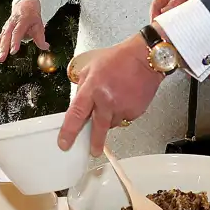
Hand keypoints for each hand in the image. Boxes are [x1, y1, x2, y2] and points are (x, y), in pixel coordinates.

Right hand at [0, 0, 48, 61]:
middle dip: (3, 48)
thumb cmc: (31, 15)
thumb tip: (45, 47)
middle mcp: (12, 23)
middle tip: (2, 58)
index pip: (17, 32)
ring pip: (1, 37)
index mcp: (22, 20)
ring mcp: (7, 26)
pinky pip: (0, 38)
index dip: (14, 42)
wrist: (26, 5)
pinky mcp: (4, 29)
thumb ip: (41, 38)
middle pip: (6, 36)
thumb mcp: (39, 25)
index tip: (13, 51)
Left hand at [58, 34, 163, 155]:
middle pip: (97, 128)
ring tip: (114, 100)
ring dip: (109, 118)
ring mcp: (122, 107)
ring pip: (111, 123)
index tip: (64, 143)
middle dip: (94, 142)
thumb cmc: (118, 59)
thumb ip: (82, 86)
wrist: (145, 59)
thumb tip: (78, 103)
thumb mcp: (91, 67)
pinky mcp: (135, 112)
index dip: (69, 131)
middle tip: (93, 151)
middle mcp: (107, 100)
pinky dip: (121, 113)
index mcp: (92, 88)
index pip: (76, 114)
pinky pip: (124, 118)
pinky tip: (124, 99)